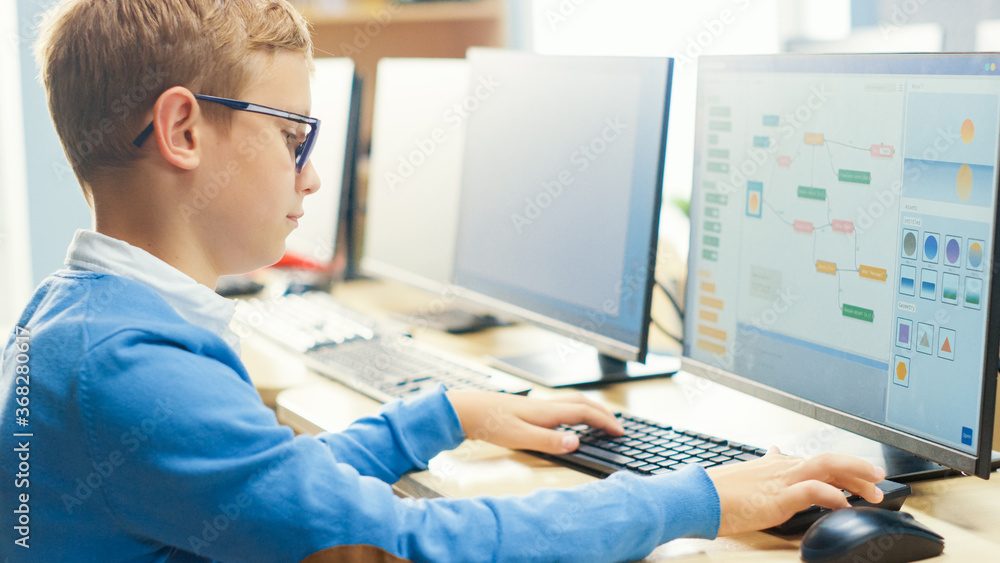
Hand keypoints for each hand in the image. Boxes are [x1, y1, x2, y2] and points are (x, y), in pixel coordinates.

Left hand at [445, 390, 624, 453]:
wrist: (464, 409)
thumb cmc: (488, 423)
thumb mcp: (518, 438)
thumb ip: (548, 441)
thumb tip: (576, 442)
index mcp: (546, 411)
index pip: (584, 413)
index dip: (605, 422)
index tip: (620, 432)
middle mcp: (544, 405)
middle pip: (582, 403)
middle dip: (603, 412)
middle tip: (617, 426)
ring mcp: (536, 405)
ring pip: (571, 402)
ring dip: (590, 409)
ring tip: (599, 420)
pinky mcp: (527, 408)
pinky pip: (560, 406)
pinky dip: (574, 411)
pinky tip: (567, 421)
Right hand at [707, 446, 886, 535]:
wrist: (697, 497)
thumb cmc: (718, 491)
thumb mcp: (747, 474)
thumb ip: (766, 465)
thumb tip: (775, 452)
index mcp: (778, 465)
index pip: (819, 460)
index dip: (845, 466)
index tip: (862, 475)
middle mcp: (783, 467)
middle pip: (829, 459)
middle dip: (858, 468)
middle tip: (879, 479)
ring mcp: (781, 480)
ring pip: (826, 466)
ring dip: (855, 475)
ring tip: (874, 489)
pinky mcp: (777, 497)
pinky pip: (811, 491)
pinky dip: (832, 495)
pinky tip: (845, 504)